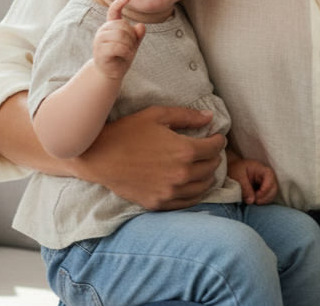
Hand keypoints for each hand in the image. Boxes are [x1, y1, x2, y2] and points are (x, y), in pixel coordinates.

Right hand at [72, 105, 224, 209]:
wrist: (100, 157)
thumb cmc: (129, 132)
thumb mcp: (159, 115)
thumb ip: (187, 116)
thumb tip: (210, 117)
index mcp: (184, 151)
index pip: (215, 148)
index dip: (219, 140)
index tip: (216, 136)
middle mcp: (181, 174)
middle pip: (212, 167)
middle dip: (214, 156)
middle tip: (209, 150)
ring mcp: (170, 192)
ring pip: (203, 187)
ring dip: (208, 175)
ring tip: (203, 166)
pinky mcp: (158, 203)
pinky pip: (188, 203)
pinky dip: (195, 193)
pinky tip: (192, 184)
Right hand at [93, 0, 145, 79]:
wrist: (110, 73)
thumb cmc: (121, 56)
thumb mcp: (133, 44)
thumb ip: (137, 35)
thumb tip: (141, 26)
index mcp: (111, 26)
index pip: (113, 11)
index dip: (120, 3)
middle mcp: (103, 31)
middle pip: (124, 26)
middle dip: (132, 38)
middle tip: (131, 49)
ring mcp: (100, 40)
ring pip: (121, 36)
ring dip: (130, 46)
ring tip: (128, 54)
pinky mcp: (100, 51)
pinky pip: (118, 47)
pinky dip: (126, 53)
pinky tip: (125, 57)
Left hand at [227, 158, 278, 204]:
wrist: (233, 170)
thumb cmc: (235, 170)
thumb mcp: (238, 177)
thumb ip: (245, 188)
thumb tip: (252, 201)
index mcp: (260, 168)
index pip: (270, 176)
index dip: (266, 187)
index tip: (257, 196)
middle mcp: (266, 175)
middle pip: (274, 186)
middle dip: (267, 196)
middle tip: (256, 201)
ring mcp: (266, 182)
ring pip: (273, 192)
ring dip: (266, 199)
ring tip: (255, 202)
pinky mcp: (264, 189)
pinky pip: (269, 196)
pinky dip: (264, 201)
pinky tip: (257, 202)